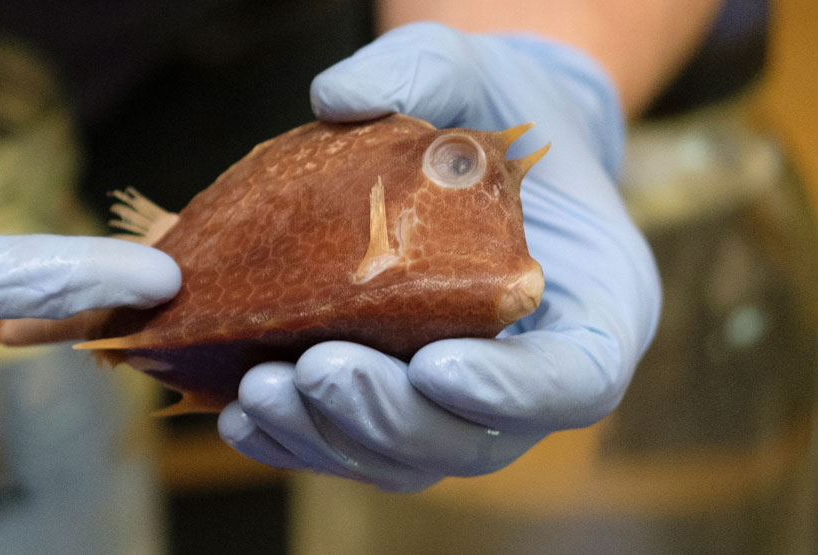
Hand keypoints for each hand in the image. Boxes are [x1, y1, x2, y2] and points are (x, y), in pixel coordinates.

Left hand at [217, 23, 660, 490]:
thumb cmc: (490, 114)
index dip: (511, 390)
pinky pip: (358, 449)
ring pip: (407, 458)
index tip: (435, 365)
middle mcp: (536, 376)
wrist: (467, 149)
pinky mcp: (403, 407)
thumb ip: (425, 69)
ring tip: (259, 392)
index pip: (575, 380)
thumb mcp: (473, 72)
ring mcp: (467, 405)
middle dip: (391, 415)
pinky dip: (300, 442)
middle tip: (316, 370)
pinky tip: (243, 415)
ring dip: (331, 437)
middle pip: (476, 440)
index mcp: (595, 308)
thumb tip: (336, 97)